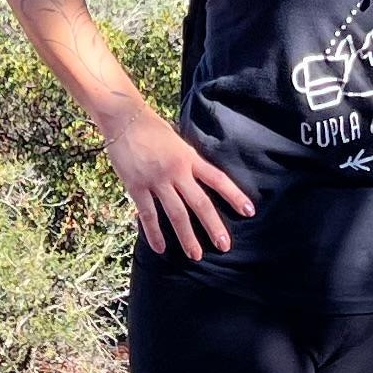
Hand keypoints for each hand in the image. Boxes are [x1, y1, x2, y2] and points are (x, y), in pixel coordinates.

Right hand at [105, 108, 257, 257]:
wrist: (123, 118)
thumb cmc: (151, 127)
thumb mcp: (177, 141)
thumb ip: (188, 161)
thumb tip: (199, 178)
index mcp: (189, 158)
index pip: (218, 179)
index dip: (234, 196)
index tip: (248, 211)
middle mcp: (176, 171)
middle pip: (200, 203)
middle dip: (213, 226)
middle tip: (224, 245)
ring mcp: (156, 180)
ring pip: (176, 214)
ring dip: (187, 236)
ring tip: (196, 254)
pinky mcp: (136, 186)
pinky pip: (148, 215)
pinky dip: (154, 234)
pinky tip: (160, 248)